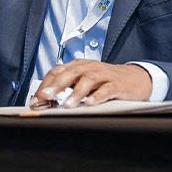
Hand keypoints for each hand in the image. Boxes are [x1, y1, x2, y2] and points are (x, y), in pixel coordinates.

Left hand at [30, 59, 151, 108]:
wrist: (134, 78)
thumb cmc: (105, 80)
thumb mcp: (84, 80)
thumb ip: (68, 87)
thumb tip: (46, 100)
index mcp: (78, 66)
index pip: (57, 71)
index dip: (46, 84)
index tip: (37, 98)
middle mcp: (88, 67)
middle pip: (70, 73)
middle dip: (56, 85)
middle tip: (46, 96)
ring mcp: (103, 75)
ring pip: (87, 80)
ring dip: (76, 93)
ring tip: (67, 105)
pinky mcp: (117, 84)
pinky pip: (106, 89)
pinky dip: (97, 96)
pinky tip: (90, 103)